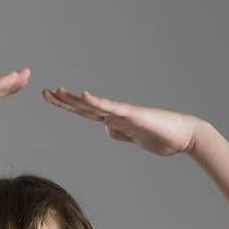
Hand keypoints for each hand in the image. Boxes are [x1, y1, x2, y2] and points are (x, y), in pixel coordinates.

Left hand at [42, 85, 200, 156]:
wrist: (183, 136)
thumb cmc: (162, 137)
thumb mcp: (134, 137)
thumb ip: (120, 132)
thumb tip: (106, 128)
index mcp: (115, 119)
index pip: (86, 111)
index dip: (68, 105)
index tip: (51, 98)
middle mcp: (116, 113)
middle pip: (84, 106)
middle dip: (63, 100)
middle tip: (44, 92)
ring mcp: (123, 113)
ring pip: (94, 105)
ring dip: (74, 99)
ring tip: (56, 91)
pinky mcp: (133, 116)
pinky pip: (111, 108)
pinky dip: (97, 102)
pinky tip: (84, 96)